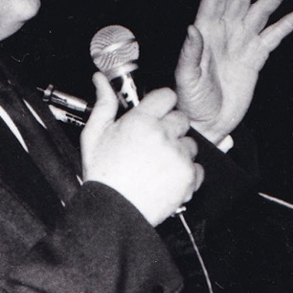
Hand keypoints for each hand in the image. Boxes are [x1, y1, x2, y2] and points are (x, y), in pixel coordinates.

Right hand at [81, 73, 203, 225]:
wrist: (113, 212)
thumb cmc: (103, 175)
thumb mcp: (94, 135)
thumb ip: (103, 104)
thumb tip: (100, 80)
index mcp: (140, 122)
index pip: (167, 96)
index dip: (162, 104)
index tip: (157, 113)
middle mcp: (163, 136)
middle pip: (181, 119)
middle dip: (170, 129)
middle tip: (153, 144)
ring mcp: (178, 157)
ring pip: (190, 144)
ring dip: (178, 151)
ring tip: (158, 165)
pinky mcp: (189, 177)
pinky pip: (198, 167)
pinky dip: (186, 173)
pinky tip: (166, 178)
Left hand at [175, 0, 292, 143]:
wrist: (207, 122)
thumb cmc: (190, 101)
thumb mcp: (186, 78)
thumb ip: (190, 53)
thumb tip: (192, 28)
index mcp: (205, 32)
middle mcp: (223, 33)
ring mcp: (241, 44)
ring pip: (258, 13)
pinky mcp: (255, 58)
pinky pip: (273, 35)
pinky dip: (286, 24)